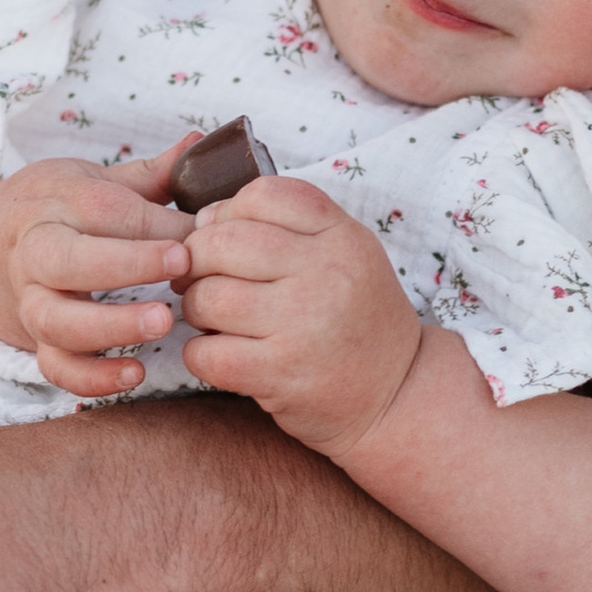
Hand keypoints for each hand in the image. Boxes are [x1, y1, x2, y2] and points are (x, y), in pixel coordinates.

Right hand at [0, 137, 193, 397]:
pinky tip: (135, 374)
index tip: (203, 233)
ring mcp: (30, 301)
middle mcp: (35, 252)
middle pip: (71, 260)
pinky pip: (55, 368)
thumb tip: (204, 144)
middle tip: (182, 264)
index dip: (156, 224)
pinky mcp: (33, 341)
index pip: (105, 210)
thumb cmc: (49, 211)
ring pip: (58, 321)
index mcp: (54, 202)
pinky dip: (91, 379)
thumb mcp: (87, 179)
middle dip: (128, 264)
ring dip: (111, 326)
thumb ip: (149, 173)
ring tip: (163, 323)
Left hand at [181, 176, 424, 458]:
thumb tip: (205, 217)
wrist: (397, 396)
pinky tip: (217, 353)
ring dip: (194, 307)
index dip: (228, 211)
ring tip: (210, 317)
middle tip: (201, 279)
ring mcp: (304, 325)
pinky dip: (199, 353)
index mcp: (343, 237)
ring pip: (209, 297)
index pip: (263, 196)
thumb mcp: (348, 256)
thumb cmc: (358, 321)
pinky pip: (207, 353)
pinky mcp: (281, 374)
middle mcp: (327, 275)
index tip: (226, 238)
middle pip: (224, 243)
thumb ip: (288, 228)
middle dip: (198, 260)